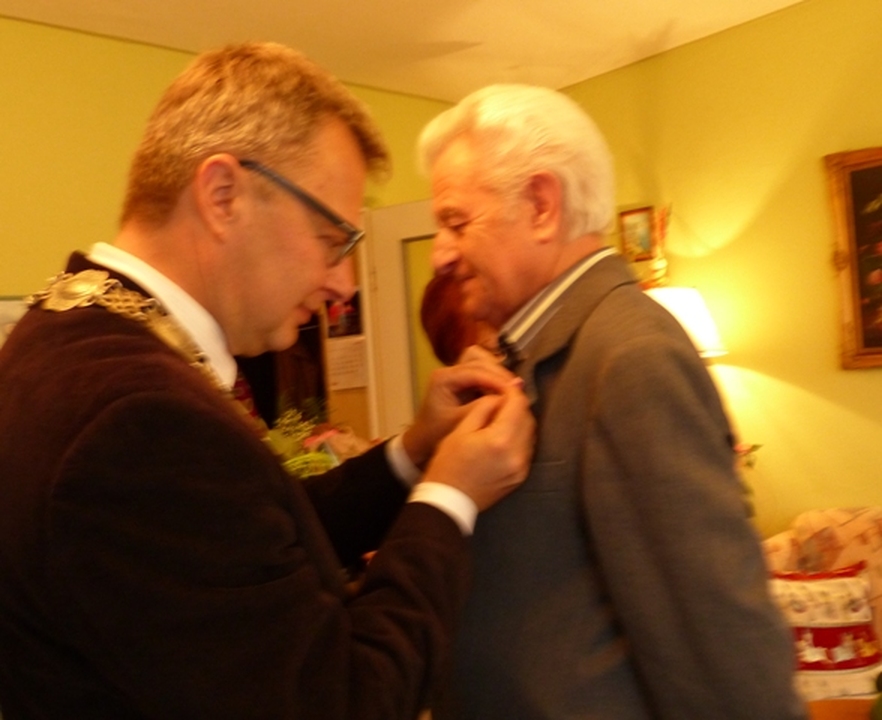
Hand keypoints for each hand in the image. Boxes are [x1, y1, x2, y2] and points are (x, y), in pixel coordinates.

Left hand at [402, 352, 518, 467]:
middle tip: (516, 390)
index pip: (475, 371)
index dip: (497, 379)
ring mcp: (456, 372)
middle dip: (499, 374)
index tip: (515, 391)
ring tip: (510, 390)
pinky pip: (483, 370)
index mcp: (443, 378)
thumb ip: (481, 407)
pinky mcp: (464, 378)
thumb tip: (507, 396)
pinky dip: (494, 377)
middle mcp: (449, 370)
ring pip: (483, 360)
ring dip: (498, 372)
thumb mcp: (459, 422)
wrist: (424, 439)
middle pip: (480, 360)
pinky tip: (504, 392)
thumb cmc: (437, 433)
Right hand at [422, 384, 534, 511]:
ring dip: (520, 421)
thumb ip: (484, 409)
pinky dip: (519, 437)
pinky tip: (504, 436)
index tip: (504, 385)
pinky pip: (527, 449)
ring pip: (530, 433)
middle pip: (528, 418)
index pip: (518, 405)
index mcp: (500, 440)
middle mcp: (517, 454)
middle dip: (517, 406)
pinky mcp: (521, 476)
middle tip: (501, 400)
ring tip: (501, 418)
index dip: (512, 391)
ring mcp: (521, 467)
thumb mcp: (460, 429)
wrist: (449, 500)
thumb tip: (499, 397)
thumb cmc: (449, 464)